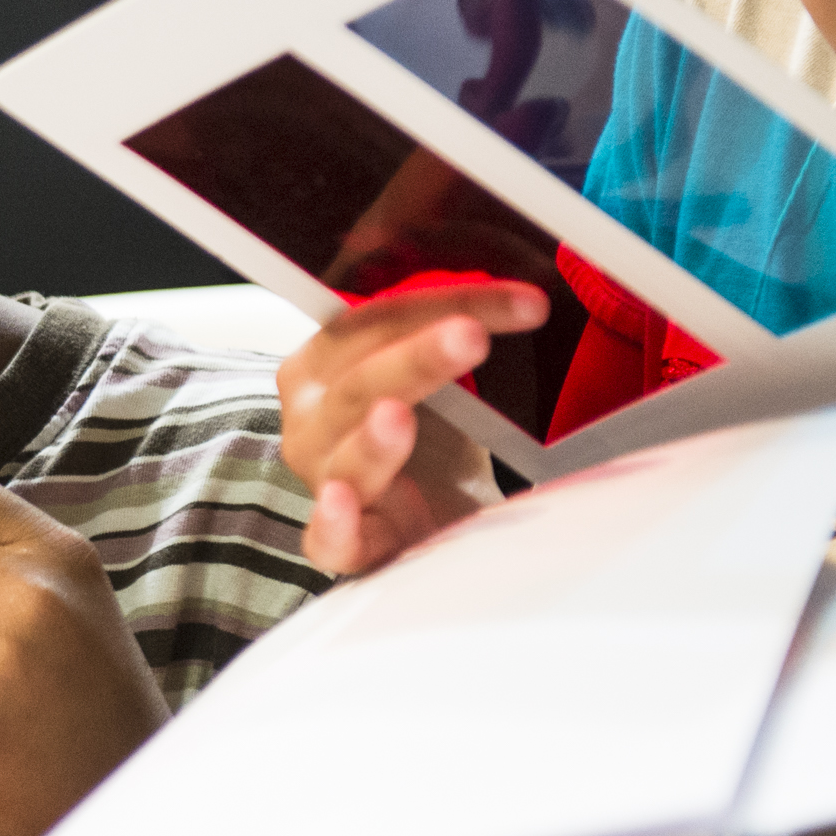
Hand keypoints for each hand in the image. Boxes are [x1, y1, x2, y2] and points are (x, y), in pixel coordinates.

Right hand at [276, 282, 539, 575]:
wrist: (435, 513)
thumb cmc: (429, 438)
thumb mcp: (433, 374)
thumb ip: (448, 330)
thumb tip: (521, 291)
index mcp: (324, 367)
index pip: (371, 323)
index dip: (440, 305)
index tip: (522, 303)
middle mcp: (313, 420)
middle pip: (357, 384)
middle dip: (414, 357)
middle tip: (469, 335)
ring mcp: (324, 481)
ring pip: (344, 457)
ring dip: (371, 439)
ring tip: (397, 416)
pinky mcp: (346, 543)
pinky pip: (328, 539)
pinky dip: (333, 523)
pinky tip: (341, 503)